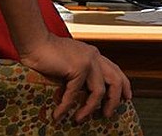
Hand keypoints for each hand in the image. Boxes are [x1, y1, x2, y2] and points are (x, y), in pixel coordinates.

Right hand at [18, 34, 132, 122]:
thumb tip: (82, 94)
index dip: (124, 85)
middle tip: (107, 114)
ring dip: (89, 108)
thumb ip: (79, 73)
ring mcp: (88, 61)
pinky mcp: (78, 67)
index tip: (127, 98)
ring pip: (99, 91)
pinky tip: (59, 114)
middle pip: (115, 81)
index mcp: (94, 55)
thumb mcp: (69, 62)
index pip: (115, 71)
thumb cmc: (46, 53)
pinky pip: (75, 93)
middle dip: (114, 100)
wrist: (35, 41)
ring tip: (80, 119)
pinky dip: (66, 106)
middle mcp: (94, 56)